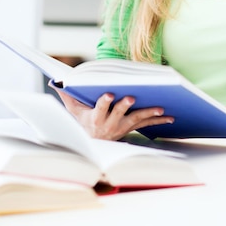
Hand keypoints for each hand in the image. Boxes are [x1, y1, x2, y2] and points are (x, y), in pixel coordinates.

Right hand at [50, 85, 173, 140]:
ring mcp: (123, 127)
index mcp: (96, 118)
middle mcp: (110, 124)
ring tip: (160, 108)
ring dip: (148, 113)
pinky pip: (147, 124)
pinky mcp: (132, 128)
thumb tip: (55, 81)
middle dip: (125, 105)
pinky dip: (159, 121)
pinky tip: (171, 117)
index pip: (100, 108)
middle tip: (131, 97)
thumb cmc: (83, 122)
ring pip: (136, 119)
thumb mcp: (73, 111)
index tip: (108, 94)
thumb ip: (66, 96)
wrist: (94, 144)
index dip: (104, 102)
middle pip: (119, 113)